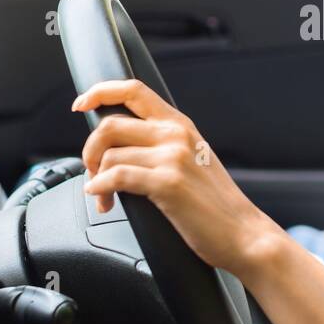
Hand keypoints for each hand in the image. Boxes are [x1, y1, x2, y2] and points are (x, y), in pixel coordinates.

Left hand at [73, 79, 280, 273]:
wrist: (243, 233)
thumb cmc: (215, 205)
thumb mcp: (192, 160)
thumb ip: (162, 145)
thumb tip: (117, 147)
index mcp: (180, 124)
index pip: (133, 90)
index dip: (99, 92)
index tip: (80, 105)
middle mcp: (176, 134)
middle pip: (110, 123)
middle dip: (89, 150)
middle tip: (92, 172)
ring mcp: (173, 157)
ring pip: (110, 154)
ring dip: (95, 179)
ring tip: (104, 199)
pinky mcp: (168, 183)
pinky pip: (117, 176)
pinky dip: (100, 188)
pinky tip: (103, 199)